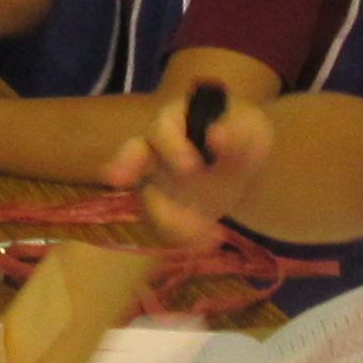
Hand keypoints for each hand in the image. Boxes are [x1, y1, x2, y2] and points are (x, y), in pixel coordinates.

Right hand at [105, 83, 274, 246]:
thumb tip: (216, 135)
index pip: (162, 130)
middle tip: (114, 179)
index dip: (172, 148)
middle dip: (123, 165)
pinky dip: (183, 237)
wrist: (244, 164)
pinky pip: (162, 224)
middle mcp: (156, 148)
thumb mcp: (248, 128)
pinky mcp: (163, 206)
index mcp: (175, 121)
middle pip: (132, 154)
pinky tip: (208, 241)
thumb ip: (234, 131)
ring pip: (147, 199)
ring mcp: (155, 178)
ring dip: (170, 220)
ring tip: (205, 236)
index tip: (190, 168)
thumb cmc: (242, 133)